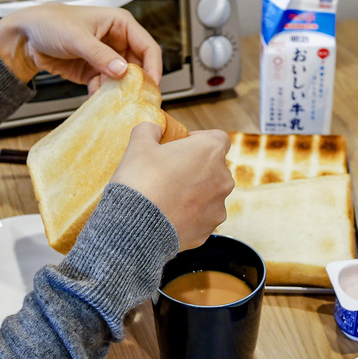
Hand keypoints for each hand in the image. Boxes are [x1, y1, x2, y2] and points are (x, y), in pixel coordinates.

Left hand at [0, 3, 161, 90]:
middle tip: (135, 99)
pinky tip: (97, 100)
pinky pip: (106, 87)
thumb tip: (122, 70)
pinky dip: (103, 96)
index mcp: (119, 24)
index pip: (147, 47)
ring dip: (119, 92)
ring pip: (123, 80)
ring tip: (114, 102)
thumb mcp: (76, 37)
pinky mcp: (95, 72)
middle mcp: (116, 41)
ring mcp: (106, 58)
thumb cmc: (49, 23)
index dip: (152, 67)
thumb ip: (100, 55)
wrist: (25, 38)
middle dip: (135, 84)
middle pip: (138, 67)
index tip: (151, 86)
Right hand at [110, 124, 233, 250]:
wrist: (135, 227)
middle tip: (172, 172)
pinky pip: (201, 218)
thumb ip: (149, 130)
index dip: (201, 139)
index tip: (184, 144)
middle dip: (197, 168)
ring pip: (210, 195)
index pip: (219, 138)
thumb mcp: (138, 145)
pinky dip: (189, 216)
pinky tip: (169, 216)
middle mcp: (222, 179)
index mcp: (210, 152)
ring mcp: (218, 207)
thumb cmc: (140, 181)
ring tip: (169, 198)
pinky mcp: (209, 229)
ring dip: (195, 193)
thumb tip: (154, 128)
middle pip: (215, 168)